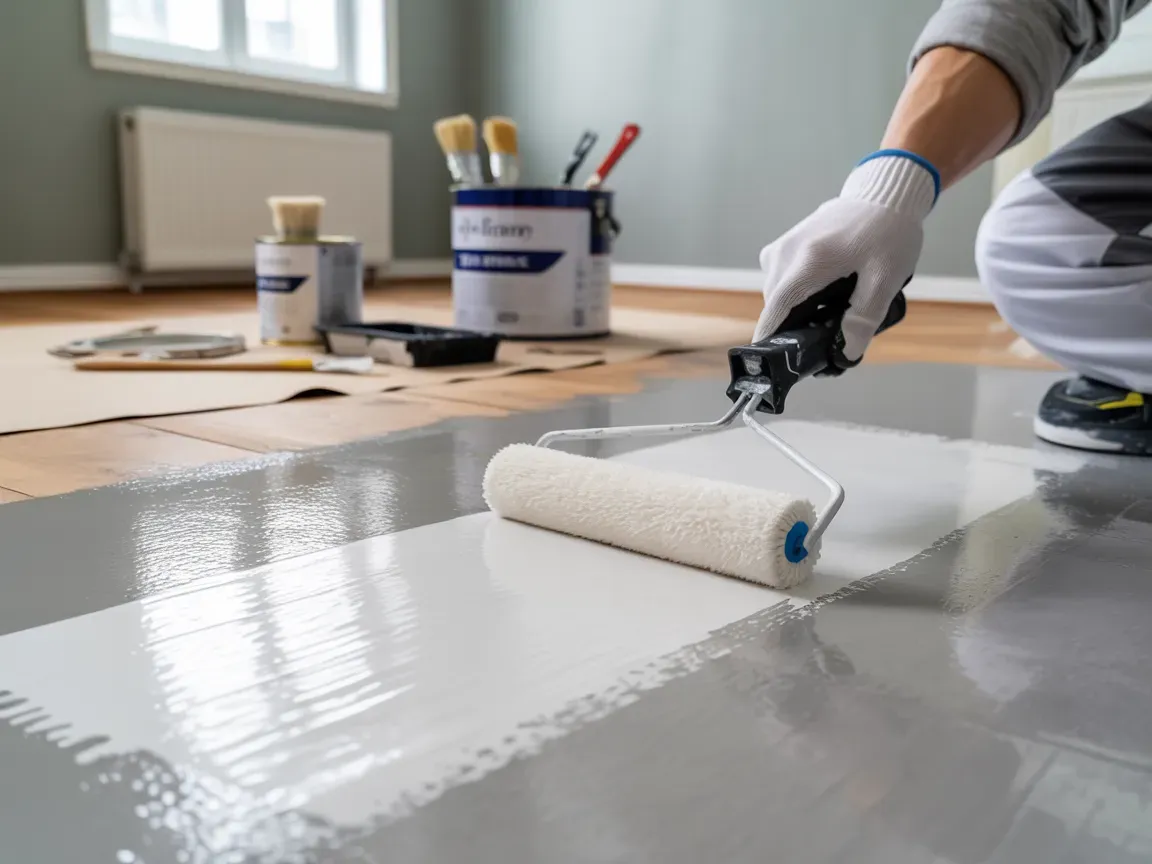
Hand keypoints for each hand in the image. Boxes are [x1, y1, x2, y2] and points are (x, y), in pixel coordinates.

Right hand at [755, 152, 938, 361]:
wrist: (883, 195)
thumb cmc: (888, 234)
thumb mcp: (885, 279)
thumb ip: (864, 318)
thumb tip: (845, 354)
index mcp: (807, 264)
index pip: (774, 314)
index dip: (771, 344)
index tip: (778, 365)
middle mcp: (784, 255)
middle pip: (776, 309)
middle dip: (794, 329)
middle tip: (827, 338)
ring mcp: (780, 248)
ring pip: (777, 296)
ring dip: (796, 310)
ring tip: (830, 311)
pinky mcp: (782, 245)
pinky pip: (780, 281)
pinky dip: (796, 294)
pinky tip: (823, 291)